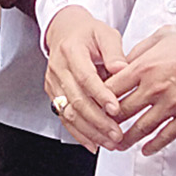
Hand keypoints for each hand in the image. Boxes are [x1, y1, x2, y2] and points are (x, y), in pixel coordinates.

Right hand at [43, 6, 128, 151]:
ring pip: (69, 113)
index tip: (115, 108)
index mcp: (71, 51)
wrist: (64, 31)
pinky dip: (79, 134)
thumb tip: (122, 69)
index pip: (85, 77)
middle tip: (116, 134)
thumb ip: (114, 52)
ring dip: (90, 131)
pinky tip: (93, 144)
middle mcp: (58, 68)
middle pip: (76, 100)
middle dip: (98, 121)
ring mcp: (53, 83)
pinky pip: (64, 117)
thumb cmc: (87, 33)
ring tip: (110, 142)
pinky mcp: (53, 94)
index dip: (100, 95)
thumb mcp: (105, 34)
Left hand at [101, 22, 175, 155]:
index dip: (99, 98)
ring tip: (117, 145)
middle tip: (100, 130)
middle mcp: (154, 87)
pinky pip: (167, 135)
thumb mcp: (162, 35)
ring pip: (140, 128)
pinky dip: (154, 145)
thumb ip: (139, 50)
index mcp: (144, 66)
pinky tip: (146, 149)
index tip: (94, 105)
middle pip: (122, 111)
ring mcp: (172, 104)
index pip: (111, 88)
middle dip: (108, 123)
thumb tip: (123, 63)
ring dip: (126, 139)